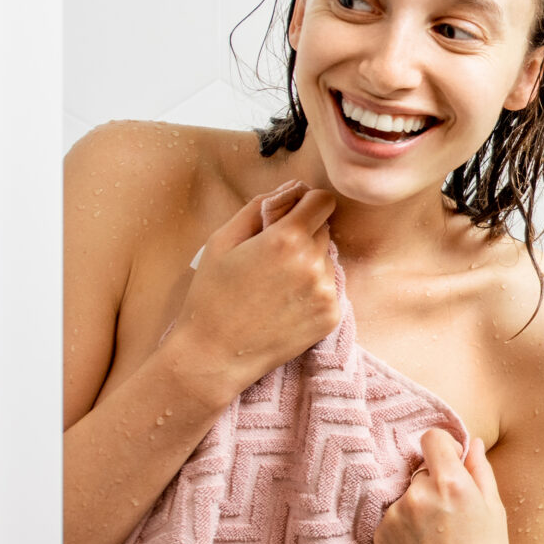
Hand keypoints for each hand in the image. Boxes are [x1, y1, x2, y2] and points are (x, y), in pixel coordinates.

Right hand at [168, 181, 343, 403]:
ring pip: (327, 259)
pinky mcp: (331, 316)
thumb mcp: (223, 240)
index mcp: (287, 239)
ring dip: (309, 263)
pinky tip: (285, 303)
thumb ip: (259, 206)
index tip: (293, 213)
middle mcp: (314, 264)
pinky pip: (330, 288)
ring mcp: (326, 292)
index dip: (307, 203)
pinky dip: (313, 290)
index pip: (323, 201)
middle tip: (272, 256)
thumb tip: (292, 189)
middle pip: (324, 230)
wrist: (214, 354)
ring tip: (276, 285)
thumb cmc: (212, 295)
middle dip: (304, 234)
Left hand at [373, 428, 516, 543]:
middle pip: (421, 470)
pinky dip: (406, 528)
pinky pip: (394, 518)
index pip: (432, 438)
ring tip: (439, 540)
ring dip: (419, 507)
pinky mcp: (381, 537)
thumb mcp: (495, 514)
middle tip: (453, 516)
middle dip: (435, 484)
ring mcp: (395, 517)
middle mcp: (417, 495)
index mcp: (452, 484)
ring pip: (407, 495)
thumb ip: (481, 472)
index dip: (444, 448)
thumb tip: (472, 445)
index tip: (450, 462)